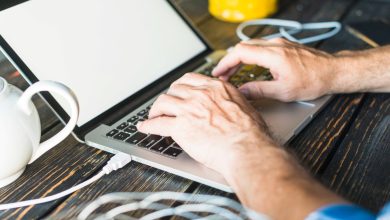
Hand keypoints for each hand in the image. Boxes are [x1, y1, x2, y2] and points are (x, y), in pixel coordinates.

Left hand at [137, 73, 273, 176]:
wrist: (246, 149)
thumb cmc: (250, 133)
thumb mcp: (244, 106)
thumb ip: (231, 101)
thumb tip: (230, 103)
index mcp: (216, 88)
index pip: (190, 79)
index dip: (179, 86)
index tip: (177, 91)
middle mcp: (200, 95)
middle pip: (174, 89)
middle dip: (168, 97)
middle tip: (165, 105)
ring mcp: (188, 110)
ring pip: (162, 102)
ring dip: (155, 110)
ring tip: (153, 115)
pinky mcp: (180, 127)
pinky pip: (157, 123)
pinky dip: (148, 126)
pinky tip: (145, 127)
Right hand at [212, 38, 336, 100]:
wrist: (333, 72)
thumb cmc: (314, 80)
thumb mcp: (283, 91)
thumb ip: (258, 91)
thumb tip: (241, 92)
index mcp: (273, 55)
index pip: (240, 53)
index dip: (225, 63)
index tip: (218, 73)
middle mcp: (275, 45)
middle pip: (243, 47)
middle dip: (229, 61)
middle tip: (223, 76)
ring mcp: (279, 44)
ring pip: (251, 46)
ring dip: (239, 58)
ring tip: (233, 73)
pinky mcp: (283, 46)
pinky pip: (260, 47)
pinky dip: (249, 56)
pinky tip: (248, 66)